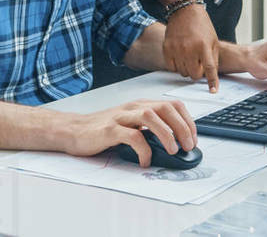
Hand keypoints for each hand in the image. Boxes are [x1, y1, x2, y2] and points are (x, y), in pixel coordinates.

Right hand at [63, 99, 196, 166]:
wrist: (73, 130)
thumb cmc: (102, 130)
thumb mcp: (129, 124)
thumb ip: (148, 129)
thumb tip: (173, 144)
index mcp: (140, 105)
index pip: (173, 105)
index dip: (187, 121)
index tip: (193, 138)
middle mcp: (133, 107)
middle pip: (166, 108)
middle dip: (183, 127)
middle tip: (187, 146)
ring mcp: (121, 117)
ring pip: (152, 117)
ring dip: (167, 134)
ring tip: (172, 151)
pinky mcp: (110, 130)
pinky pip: (133, 136)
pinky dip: (144, 150)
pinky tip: (145, 161)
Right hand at [163, 4, 221, 91]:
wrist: (184, 11)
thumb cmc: (201, 26)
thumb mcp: (213, 41)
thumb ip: (212, 59)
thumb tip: (210, 77)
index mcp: (203, 46)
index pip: (209, 69)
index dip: (212, 82)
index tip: (213, 91)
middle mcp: (189, 49)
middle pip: (194, 75)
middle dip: (198, 72)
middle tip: (198, 63)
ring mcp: (176, 49)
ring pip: (183, 73)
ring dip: (187, 68)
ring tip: (189, 56)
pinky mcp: (166, 49)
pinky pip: (171, 68)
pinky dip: (176, 66)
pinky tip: (180, 56)